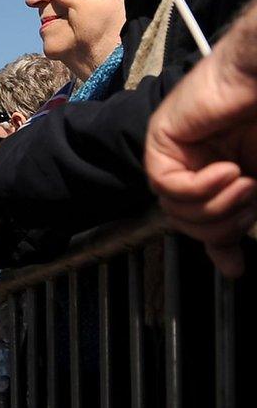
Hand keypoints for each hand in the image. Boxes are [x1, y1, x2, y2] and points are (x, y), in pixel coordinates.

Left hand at [146, 12, 256, 275]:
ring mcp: (176, 152)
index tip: (236, 267)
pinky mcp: (160, 140)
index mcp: (222, 170)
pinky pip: (167, 185)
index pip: (207, 220)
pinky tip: (226, 170)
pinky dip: (200, 187)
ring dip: (216, 206)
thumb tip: (238, 261)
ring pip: (176, 210)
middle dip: (226, 223)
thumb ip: (251, 209)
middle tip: (252, 199)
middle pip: (191, 223)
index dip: (220, 247)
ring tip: (244, 183)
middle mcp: (196, 163)